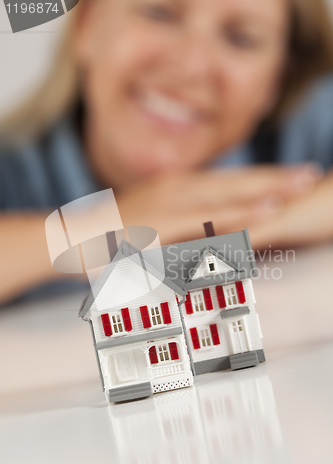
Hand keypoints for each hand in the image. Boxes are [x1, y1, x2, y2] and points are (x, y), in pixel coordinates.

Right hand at [116, 164, 320, 243]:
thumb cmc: (110, 234)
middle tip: (308, 173)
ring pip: (228, 193)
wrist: (73, 237)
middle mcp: (177, 188)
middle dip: (274, 176)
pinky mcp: (166, 221)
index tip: (287, 177)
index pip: (225, 181)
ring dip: (266, 187)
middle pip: (234, 180)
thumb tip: (202, 233)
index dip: (259, 177)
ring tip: (299, 185)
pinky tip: (267, 210)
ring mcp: (172, 202)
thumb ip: (176, 227)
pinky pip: (211, 217)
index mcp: (175, 188)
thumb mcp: (149, 225)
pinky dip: (242, 213)